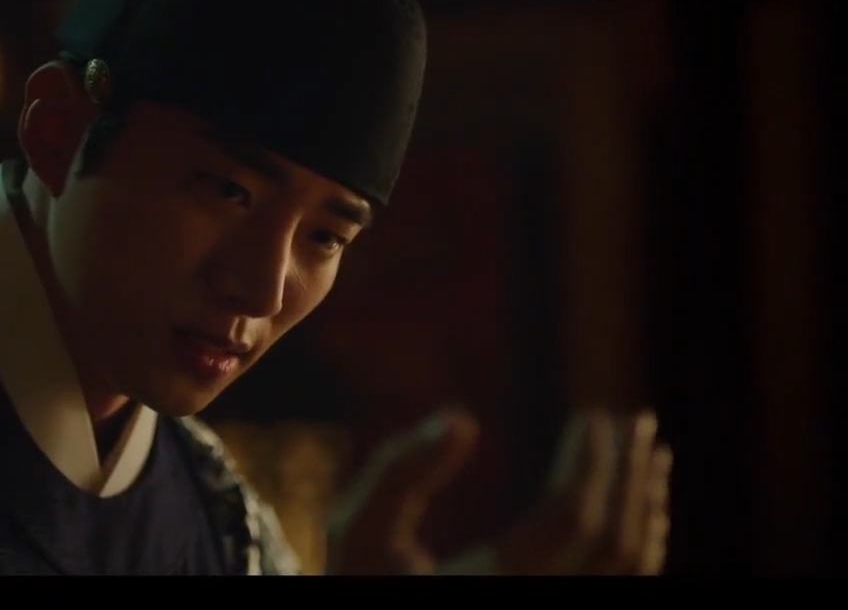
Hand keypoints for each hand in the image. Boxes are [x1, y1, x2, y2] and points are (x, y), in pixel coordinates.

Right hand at [325, 409, 671, 575]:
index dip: (590, 461)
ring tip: (646, 455)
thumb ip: (398, 472)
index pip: (571, 518)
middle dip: (630, 477)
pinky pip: (620, 589)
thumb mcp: (358, 531)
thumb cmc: (360, 587)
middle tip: (638, 423)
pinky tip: (638, 510)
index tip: (592, 416)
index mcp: (491, 587)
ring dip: (645, 507)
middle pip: (616, 544)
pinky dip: (639, 546)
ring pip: (632, 572)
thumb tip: (463, 419)